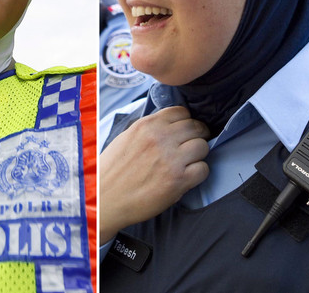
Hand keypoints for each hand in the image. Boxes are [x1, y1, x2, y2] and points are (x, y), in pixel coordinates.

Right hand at [99, 106, 209, 241]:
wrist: (105, 197)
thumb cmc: (113, 170)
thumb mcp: (126, 138)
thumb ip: (149, 130)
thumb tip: (170, 127)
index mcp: (146, 125)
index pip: (181, 112)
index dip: (186, 121)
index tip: (185, 131)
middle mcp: (160, 138)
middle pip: (195, 127)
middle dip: (197, 135)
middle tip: (192, 146)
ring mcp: (170, 159)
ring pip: (202, 146)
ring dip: (198, 155)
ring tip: (187, 163)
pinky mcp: (178, 180)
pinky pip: (203, 169)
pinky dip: (198, 173)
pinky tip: (186, 177)